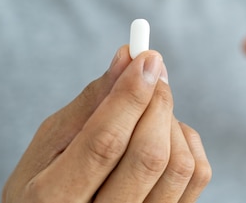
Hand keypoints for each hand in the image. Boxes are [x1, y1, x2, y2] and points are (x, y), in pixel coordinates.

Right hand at [2, 46, 211, 202]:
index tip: (146, 57)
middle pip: (149, 155)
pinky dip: (187, 141)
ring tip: (149, 111)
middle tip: (151, 73)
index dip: (130, 95)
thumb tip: (127, 58)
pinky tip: (164, 136)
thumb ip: (90, 102)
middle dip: (156, 102)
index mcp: (53, 200)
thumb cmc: (48, 180)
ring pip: (179, 166)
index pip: (105, 143)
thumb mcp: (51, 143)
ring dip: (171, 122)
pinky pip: (198, 175)